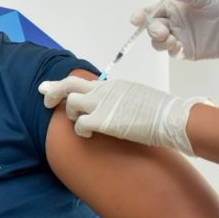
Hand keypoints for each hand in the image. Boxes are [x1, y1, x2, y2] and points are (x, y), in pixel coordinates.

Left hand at [39, 77, 206, 155]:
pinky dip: (80, 130)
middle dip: (53, 91)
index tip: (50, 87)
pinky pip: (79, 124)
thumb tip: (115, 107)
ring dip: (70, 115)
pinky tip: (88, 136)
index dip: (63, 84)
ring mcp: (103, 104)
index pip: (82, 81)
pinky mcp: (104, 120)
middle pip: (69, 84)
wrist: (172, 118)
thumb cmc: (161, 112)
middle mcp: (105, 91)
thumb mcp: (137, 98)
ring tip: (79, 124)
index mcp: (113, 85)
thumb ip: (120, 99)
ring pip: (71, 103)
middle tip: (46, 99)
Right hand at [133, 0, 218, 69]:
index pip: (150, 11)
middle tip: (161, 31)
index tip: (136, 19)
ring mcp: (177, 37)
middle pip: (152, 28)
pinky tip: (178, 45)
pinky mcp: (185, 51)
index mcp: (171, 7)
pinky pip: (171, 52)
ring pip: (158, 42)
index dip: (140, 15)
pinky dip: (171, 49)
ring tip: (171, 39)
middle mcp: (171, 22)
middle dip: (152, 29)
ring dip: (159, 41)